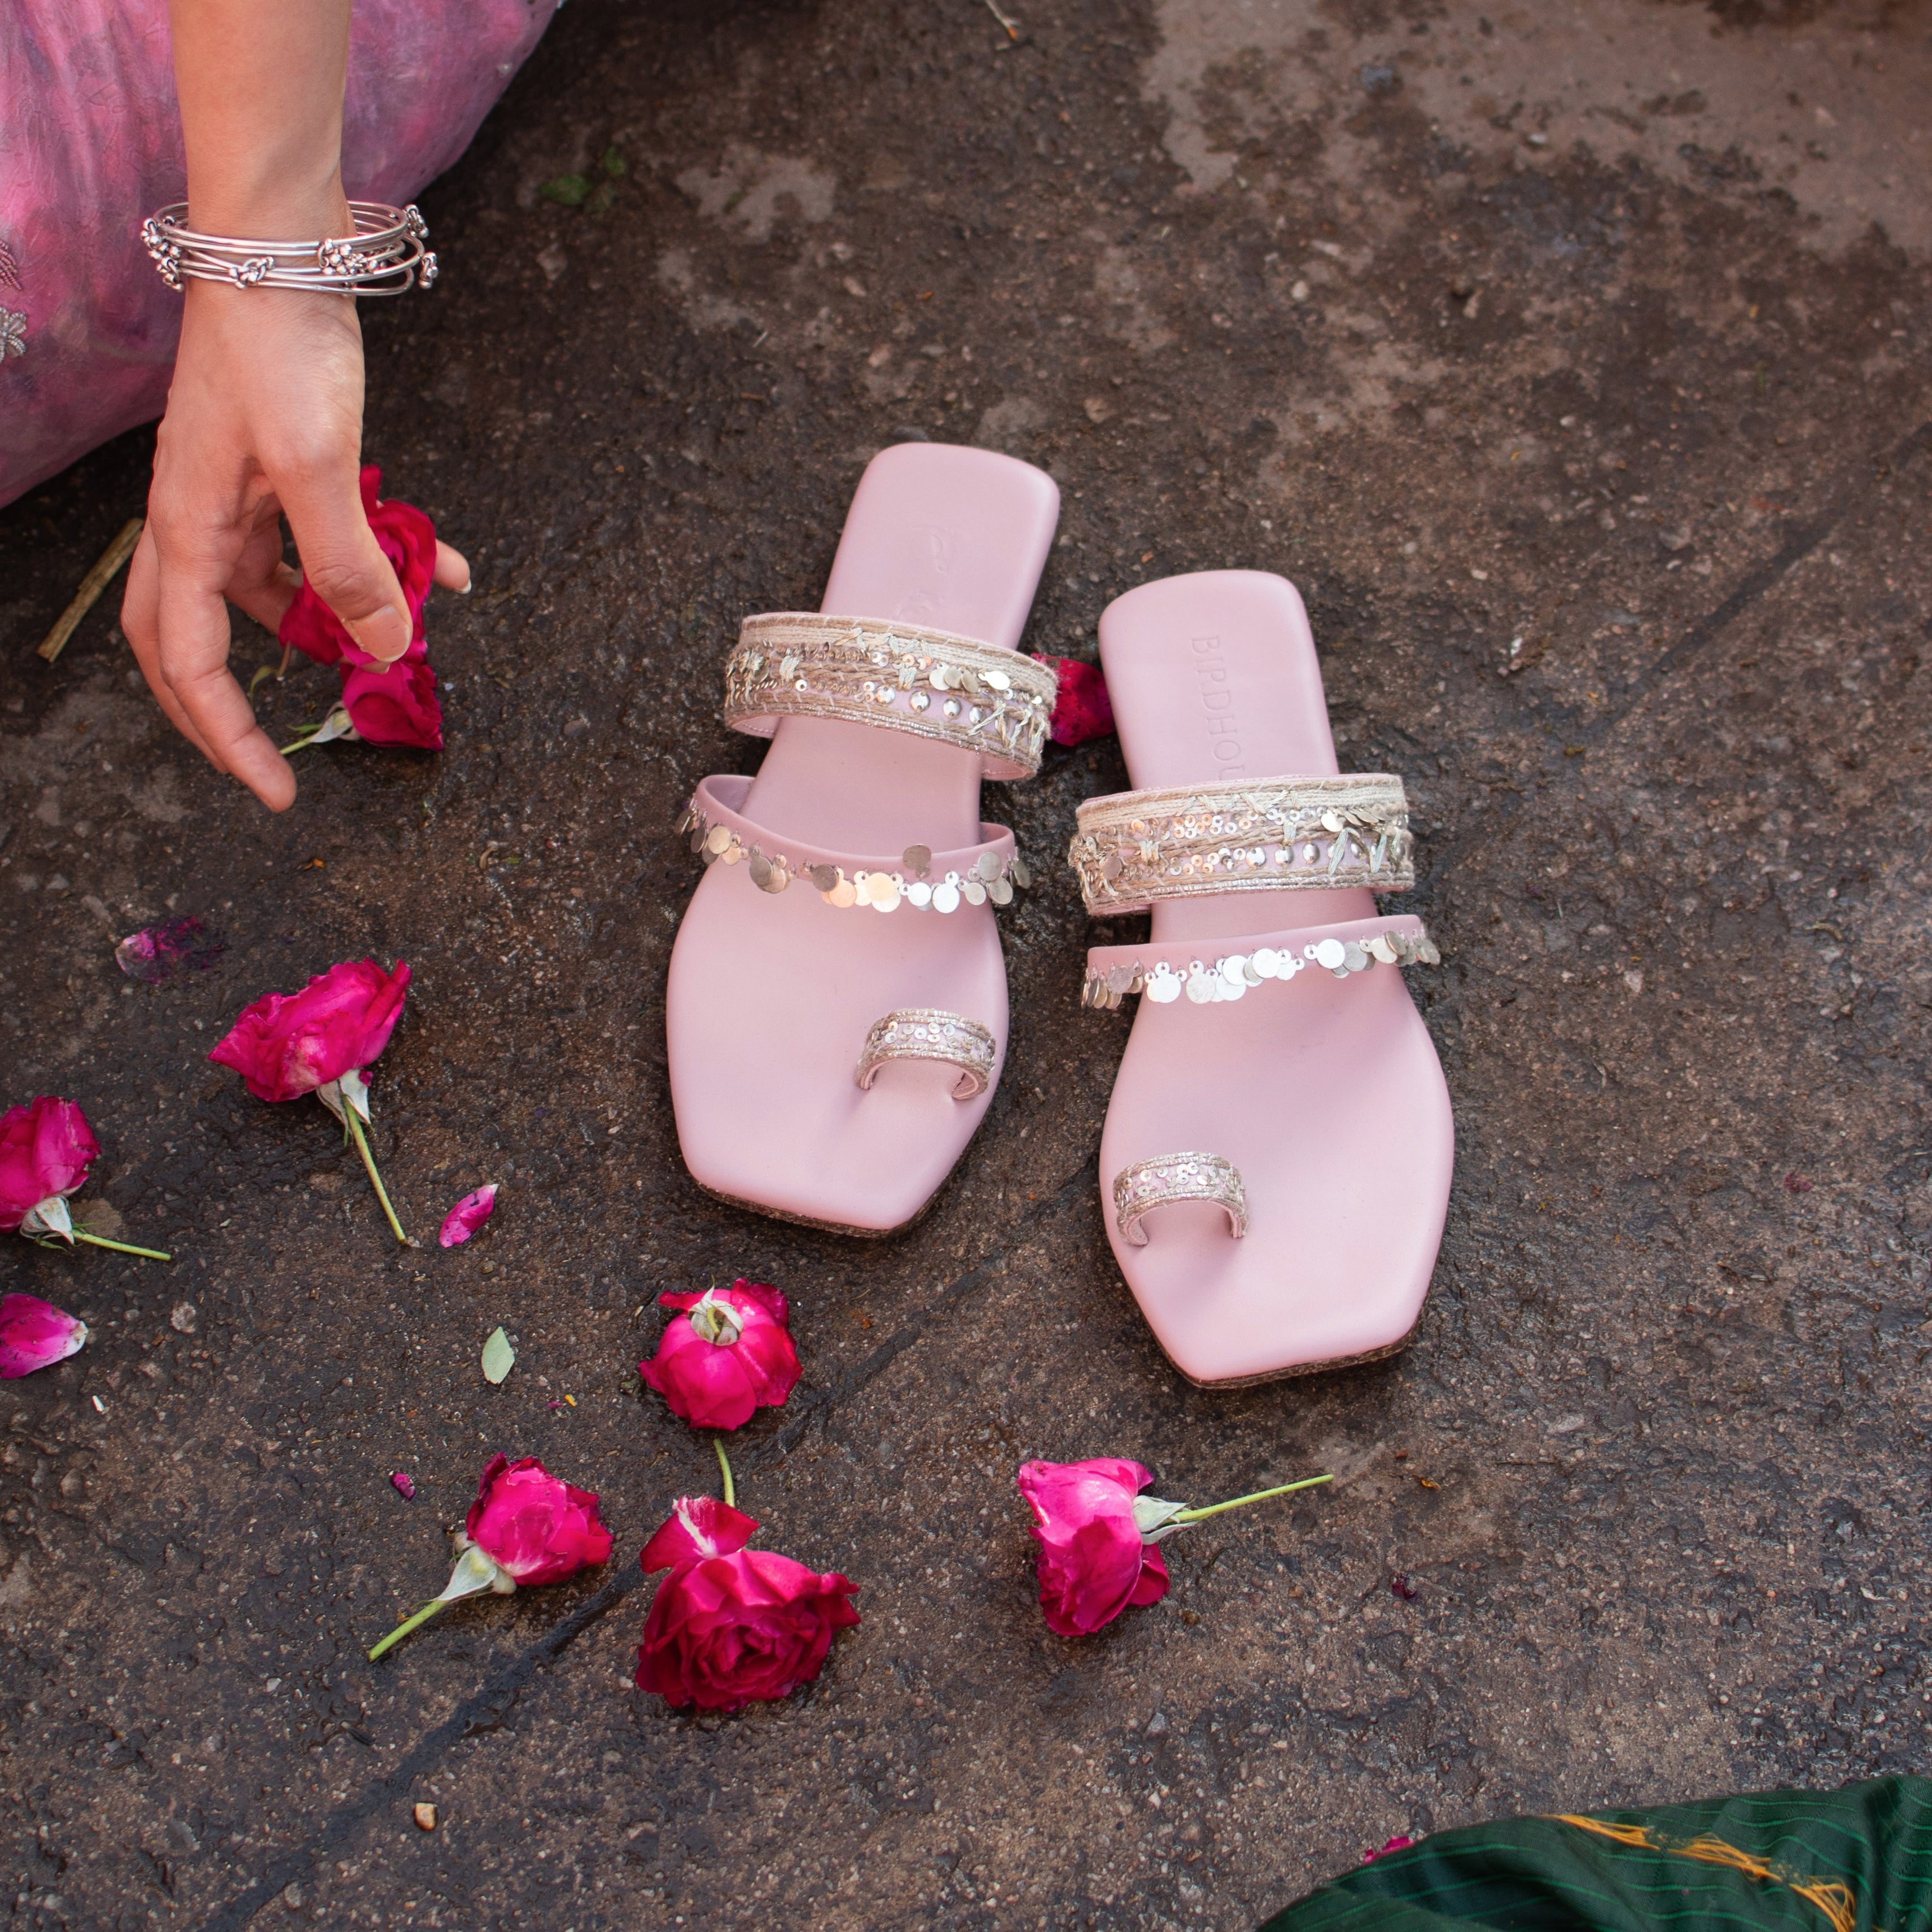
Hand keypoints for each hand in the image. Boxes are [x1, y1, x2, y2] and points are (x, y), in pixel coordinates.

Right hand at [122, 276, 468, 810]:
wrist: (283, 245)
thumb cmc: (281, 345)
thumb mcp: (318, 465)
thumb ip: (347, 562)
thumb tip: (381, 650)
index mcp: (186, 528)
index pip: (188, 662)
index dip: (227, 737)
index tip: (276, 793)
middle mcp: (198, 518)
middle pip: (192, 640)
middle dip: (230, 706)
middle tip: (274, 762)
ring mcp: (237, 493)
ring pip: (269, 591)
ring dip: (325, 625)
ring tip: (392, 647)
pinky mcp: (279, 467)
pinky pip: (321, 538)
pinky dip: (376, 559)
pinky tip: (441, 568)